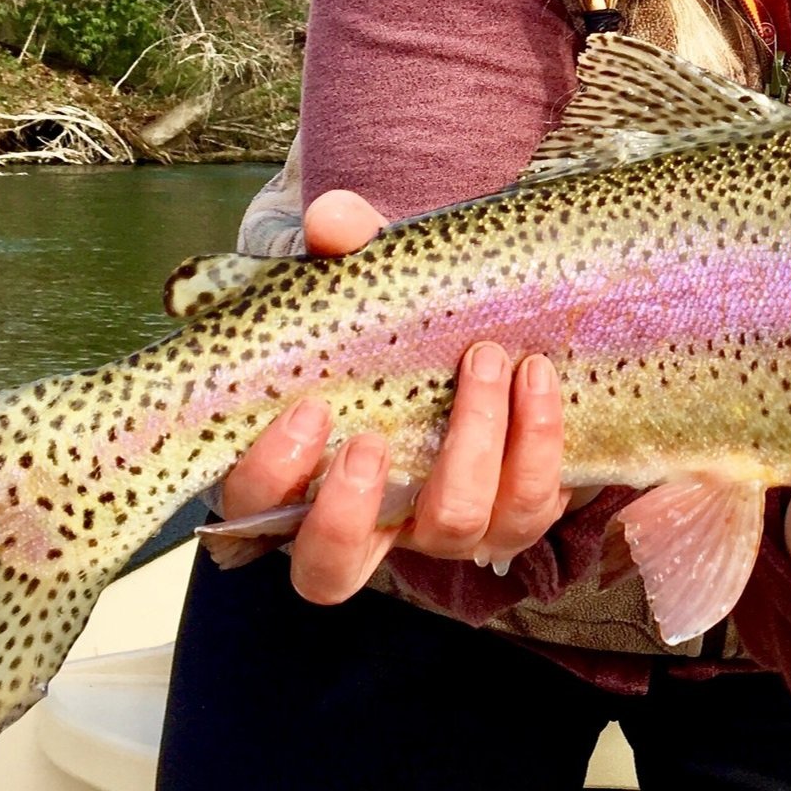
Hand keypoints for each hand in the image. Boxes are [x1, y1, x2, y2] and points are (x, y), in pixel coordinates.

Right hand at [221, 188, 571, 605]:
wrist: (483, 319)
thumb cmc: (393, 314)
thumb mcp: (362, 275)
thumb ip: (342, 245)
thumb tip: (332, 222)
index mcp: (296, 471)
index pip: (253, 511)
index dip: (270, 477)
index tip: (308, 410)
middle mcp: (365, 520)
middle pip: (329, 569)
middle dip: (348, 510)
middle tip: (373, 437)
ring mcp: (440, 526)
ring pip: (450, 530)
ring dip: (470, 448)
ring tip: (485, 359)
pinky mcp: (514, 512)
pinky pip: (531, 505)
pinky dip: (537, 440)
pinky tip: (537, 375)